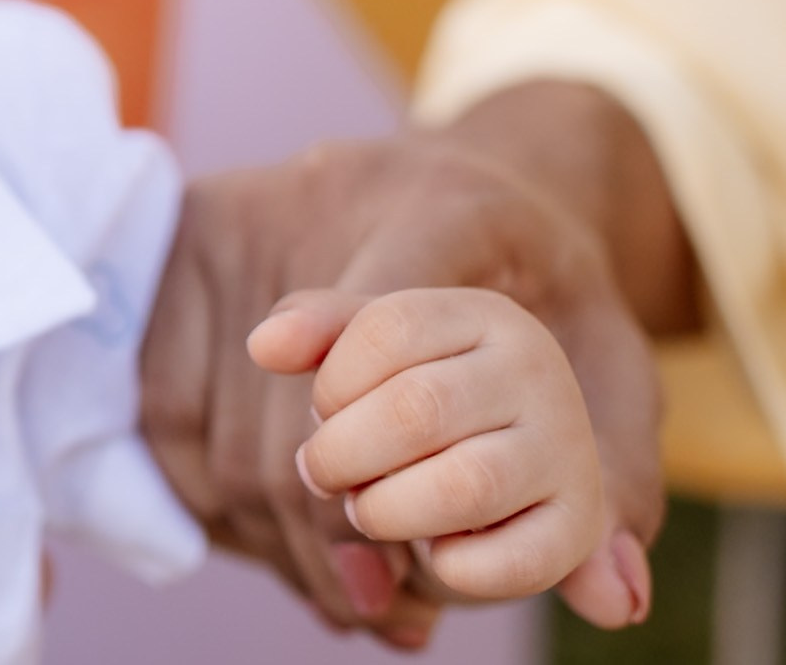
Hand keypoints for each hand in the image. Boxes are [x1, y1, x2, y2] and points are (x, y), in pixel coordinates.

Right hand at [140, 114, 664, 647]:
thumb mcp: (612, 362)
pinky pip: (168, 400)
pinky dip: (210, 490)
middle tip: (382, 602)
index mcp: (451, 208)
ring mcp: (245, 212)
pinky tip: (267, 537)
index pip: (396, 322)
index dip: (379, 437)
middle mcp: (331, 191)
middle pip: (303, 406)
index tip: (383, 532)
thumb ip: (617, 474)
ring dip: (272, 532)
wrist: (466, 184)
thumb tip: (615, 600)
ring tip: (339, 590)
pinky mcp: (186, 232)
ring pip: (225, 421)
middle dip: (336, 530)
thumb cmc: (543, 289)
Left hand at [250, 288, 608, 607]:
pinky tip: (431, 550)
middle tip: (326, 472)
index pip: (385, 331)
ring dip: (388, 510)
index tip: (324, 410)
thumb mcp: (374, 344)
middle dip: (342, 455)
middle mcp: (538, 372)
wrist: (513, 449)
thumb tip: (262, 347)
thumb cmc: (421, 387)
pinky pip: (511, 562)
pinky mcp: (576, 527)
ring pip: (462, 486)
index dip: (332, 383)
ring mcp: (566, 450)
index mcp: (485, 314)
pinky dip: (450, 566)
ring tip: (369, 508)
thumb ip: (315, 328)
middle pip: (415, 410)